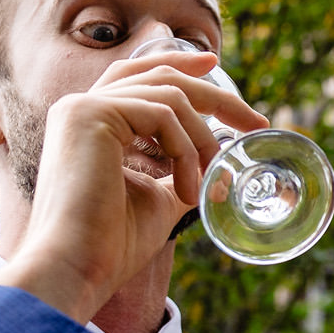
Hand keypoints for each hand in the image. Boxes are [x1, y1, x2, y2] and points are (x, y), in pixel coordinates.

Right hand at [0, 50, 265, 321]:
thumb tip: (213, 169)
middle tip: (257, 122)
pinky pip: (163, 115)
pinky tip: (187, 190)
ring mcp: (83, 106)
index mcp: (91, 123)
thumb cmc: (111, 245)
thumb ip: (177, 174)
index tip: (214, 66)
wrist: (76, 267)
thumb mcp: (156, 200)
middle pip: (161, 75)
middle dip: (216, 96)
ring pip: (169, 96)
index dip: (177, 65)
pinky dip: (186, 151)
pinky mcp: (91, 114)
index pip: (138, 76)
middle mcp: (81, 106)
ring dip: (204, 140)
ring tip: (211, 183)